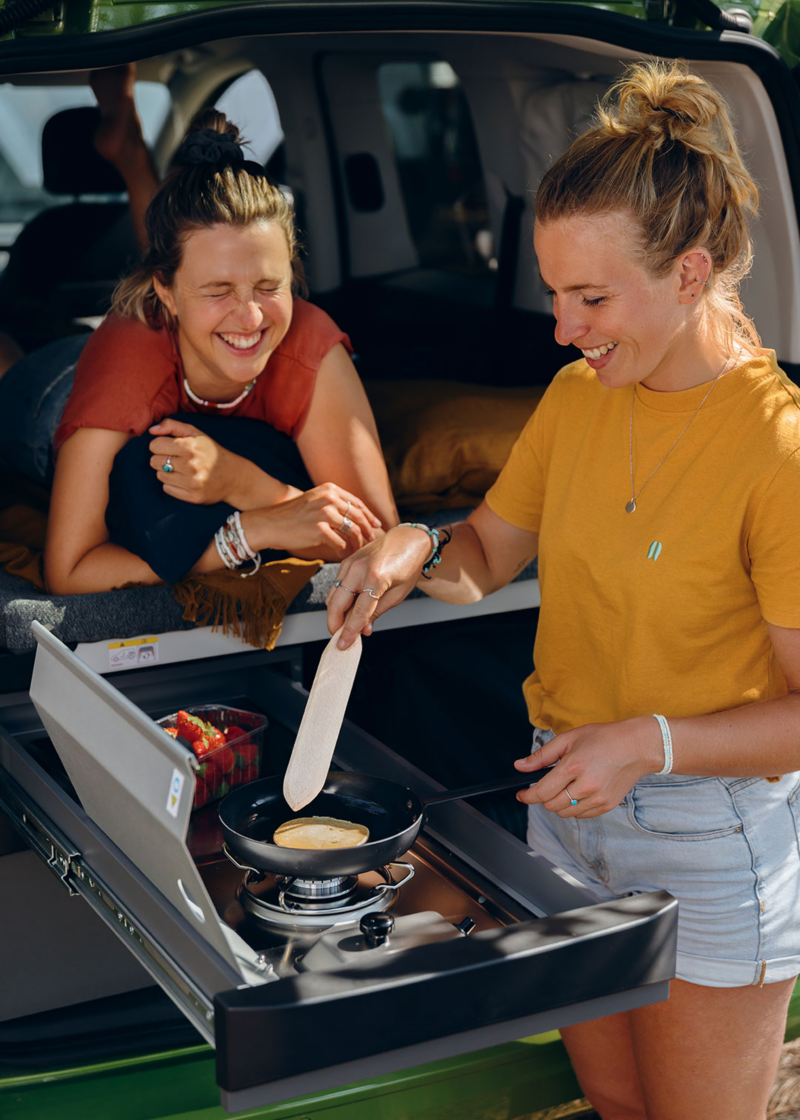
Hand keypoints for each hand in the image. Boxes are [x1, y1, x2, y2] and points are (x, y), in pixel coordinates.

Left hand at [149, 418, 242, 504]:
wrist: (234, 477)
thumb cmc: (211, 452)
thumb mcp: (196, 433)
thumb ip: (172, 425)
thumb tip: (151, 430)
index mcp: (190, 446)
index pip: (155, 445)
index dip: (160, 445)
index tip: (170, 448)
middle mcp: (191, 465)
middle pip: (154, 461)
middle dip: (162, 459)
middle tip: (176, 460)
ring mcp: (192, 482)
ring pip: (160, 476)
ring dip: (167, 472)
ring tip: (181, 470)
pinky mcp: (193, 497)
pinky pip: (167, 489)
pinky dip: (172, 485)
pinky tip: (184, 481)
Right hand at [258, 483, 380, 554]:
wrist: (270, 523)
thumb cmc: (292, 515)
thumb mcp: (314, 500)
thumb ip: (333, 503)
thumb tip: (354, 515)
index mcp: (330, 489)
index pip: (356, 503)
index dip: (368, 515)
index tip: (376, 525)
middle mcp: (329, 499)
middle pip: (358, 516)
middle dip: (368, 530)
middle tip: (372, 540)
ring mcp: (324, 514)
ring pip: (352, 531)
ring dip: (357, 543)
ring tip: (357, 550)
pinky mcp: (319, 530)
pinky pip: (340, 543)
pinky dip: (344, 550)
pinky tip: (343, 554)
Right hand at [326, 527, 431, 647]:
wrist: (408, 539)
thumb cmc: (407, 565)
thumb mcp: (398, 594)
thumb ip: (377, 612)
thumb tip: (363, 630)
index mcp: (376, 578)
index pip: (357, 612)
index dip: (349, 631)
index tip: (343, 645)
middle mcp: (358, 569)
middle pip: (336, 604)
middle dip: (334, 624)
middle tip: (340, 637)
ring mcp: (350, 563)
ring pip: (332, 596)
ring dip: (336, 613)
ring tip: (347, 624)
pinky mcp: (346, 561)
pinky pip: (336, 586)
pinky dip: (339, 600)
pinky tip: (349, 608)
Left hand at [513, 717, 662, 817]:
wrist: (637, 746)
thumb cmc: (603, 738)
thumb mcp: (569, 738)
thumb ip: (542, 755)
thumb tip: (520, 766)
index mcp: (573, 766)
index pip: (542, 791)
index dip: (527, 796)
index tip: (521, 795)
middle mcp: (585, 786)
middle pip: (551, 805)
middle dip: (544, 797)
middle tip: (547, 785)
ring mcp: (598, 798)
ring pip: (565, 813)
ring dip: (559, 803)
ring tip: (565, 786)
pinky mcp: (607, 805)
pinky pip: (581, 815)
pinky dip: (574, 807)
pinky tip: (578, 791)